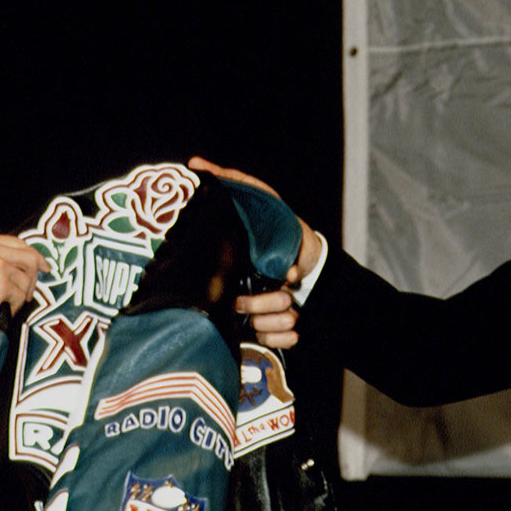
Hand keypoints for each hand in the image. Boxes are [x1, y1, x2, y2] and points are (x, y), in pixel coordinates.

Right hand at [0, 232, 49, 318]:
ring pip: (26, 281)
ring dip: (22, 296)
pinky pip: (19, 297)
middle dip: (35, 277)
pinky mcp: (1, 285)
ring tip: (11, 304)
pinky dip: (15, 307)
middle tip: (32, 291)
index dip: (34, 256)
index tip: (43, 266)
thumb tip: (9, 264)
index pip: (18, 243)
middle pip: (30, 259)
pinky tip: (5, 310)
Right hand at [188, 156, 321, 348]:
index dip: (236, 294)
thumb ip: (231, 182)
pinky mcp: (266, 334)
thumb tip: (195, 164)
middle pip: (238, 314)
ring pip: (255, 332)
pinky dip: (287, 337)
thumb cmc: (281, 228)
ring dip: (280, 319)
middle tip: (286, 292)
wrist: (315, 261)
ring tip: (294, 305)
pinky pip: (269, 346)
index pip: (212, 291)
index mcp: (225, 271)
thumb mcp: (258, 198)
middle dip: (266, 304)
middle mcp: (232, 297)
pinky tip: (297, 326)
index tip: (255, 284)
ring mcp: (249, 318)